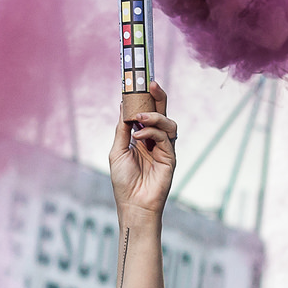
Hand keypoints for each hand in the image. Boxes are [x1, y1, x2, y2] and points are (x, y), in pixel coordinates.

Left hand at [109, 82, 175, 217]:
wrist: (133, 204)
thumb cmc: (123, 181)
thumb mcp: (117, 151)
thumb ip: (122, 129)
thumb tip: (122, 106)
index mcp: (141, 138)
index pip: (146, 113)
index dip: (144, 98)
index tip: (138, 83)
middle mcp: (154, 141)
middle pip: (161, 112)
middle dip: (158, 96)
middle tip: (151, 83)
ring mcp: (164, 148)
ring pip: (167, 122)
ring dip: (153, 116)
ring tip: (139, 117)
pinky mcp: (170, 157)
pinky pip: (166, 137)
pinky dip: (152, 132)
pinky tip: (139, 136)